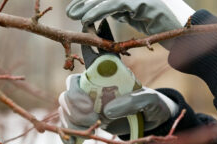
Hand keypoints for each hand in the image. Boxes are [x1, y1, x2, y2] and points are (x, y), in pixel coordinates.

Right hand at [58, 74, 178, 141]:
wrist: (152, 119)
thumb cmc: (150, 103)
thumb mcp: (148, 99)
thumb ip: (132, 101)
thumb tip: (108, 110)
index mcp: (100, 80)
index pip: (76, 80)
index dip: (76, 92)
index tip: (90, 106)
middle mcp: (89, 92)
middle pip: (66, 97)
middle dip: (75, 111)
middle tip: (94, 120)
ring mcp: (86, 108)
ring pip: (65, 113)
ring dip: (73, 123)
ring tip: (92, 131)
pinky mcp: (87, 122)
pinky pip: (69, 127)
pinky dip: (69, 134)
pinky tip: (77, 141)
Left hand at [66, 0, 194, 48]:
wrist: (187, 33)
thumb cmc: (163, 26)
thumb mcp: (139, 13)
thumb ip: (123, 8)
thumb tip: (103, 10)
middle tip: (70, 8)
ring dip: (87, 4)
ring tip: (73, 14)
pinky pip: (114, 3)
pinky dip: (98, 11)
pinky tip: (86, 18)